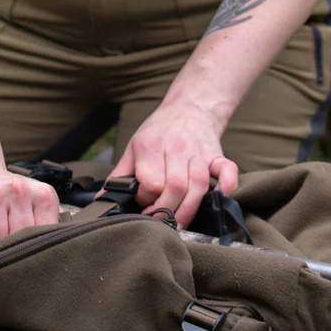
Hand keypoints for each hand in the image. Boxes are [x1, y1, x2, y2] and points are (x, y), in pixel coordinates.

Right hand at [0, 165, 59, 248]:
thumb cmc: (9, 197)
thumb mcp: (36, 204)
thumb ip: (49, 224)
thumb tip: (56, 250)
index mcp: (43, 194)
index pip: (45, 236)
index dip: (35, 249)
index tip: (27, 248)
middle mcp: (19, 189)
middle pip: (20, 239)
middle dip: (12, 248)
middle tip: (7, 242)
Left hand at [107, 101, 238, 227]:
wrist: (188, 107)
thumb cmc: (158, 132)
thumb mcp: (133, 148)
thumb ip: (119, 176)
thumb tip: (103, 201)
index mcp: (151, 147)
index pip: (151, 182)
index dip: (146, 199)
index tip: (144, 205)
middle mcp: (176, 148)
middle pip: (175, 186)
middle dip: (167, 210)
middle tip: (161, 221)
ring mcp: (198, 152)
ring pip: (199, 183)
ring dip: (190, 207)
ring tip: (180, 223)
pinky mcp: (216, 155)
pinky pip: (227, 169)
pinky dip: (227, 183)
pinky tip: (221, 196)